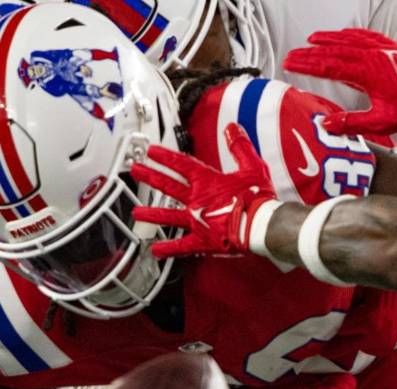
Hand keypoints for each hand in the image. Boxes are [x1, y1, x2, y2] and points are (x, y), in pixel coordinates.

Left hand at [131, 124, 277, 259]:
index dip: (165, 157)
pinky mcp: (202, 240)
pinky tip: (156, 250)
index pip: (181, 164)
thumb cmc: (257, 199)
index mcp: (207, 182)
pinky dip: (168, 249)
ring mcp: (196, 220)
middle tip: (135, 170)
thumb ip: (240, 146)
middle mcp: (196, 200)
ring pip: (168, 216)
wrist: (260, 226)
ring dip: (151, 214)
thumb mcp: (252, 166)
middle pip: (167, 185)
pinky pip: (181, 246)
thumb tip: (232, 128)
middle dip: (149, 176)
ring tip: (136, 213)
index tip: (151, 152)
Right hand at [283, 28, 396, 135]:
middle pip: (333, 51)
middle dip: (310, 53)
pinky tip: (342, 34)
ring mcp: (380, 48)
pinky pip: (364, 35)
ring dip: (327, 39)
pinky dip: (349, 34)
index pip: (328, 67)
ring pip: (347, 39)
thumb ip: (352, 122)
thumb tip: (326, 123)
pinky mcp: (389, 47)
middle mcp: (370, 56)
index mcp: (366, 73)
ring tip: (311, 39)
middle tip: (292, 54)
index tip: (290, 64)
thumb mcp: (382, 121)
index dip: (307, 66)